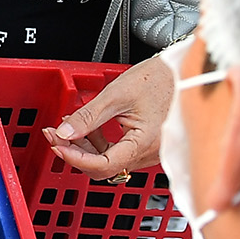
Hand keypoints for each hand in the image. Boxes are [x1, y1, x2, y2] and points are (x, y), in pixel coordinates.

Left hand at [46, 54, 171, 178]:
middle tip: (55, 135)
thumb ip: (88, 116)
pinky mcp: (147, 147)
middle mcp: (150, 154)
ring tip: (69, 126)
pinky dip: (99, 143)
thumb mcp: (117, 93)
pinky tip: (89, 128)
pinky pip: (118, 153)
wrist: (184, 71)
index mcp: (144, 142)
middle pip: (103, 167)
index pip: (103, 165)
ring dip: (86, 147)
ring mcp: (150, 152)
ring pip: (109, 161)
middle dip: (75, 152)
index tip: (58, 145)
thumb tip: (64, 132)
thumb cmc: (160, 78)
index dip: (75, 158)